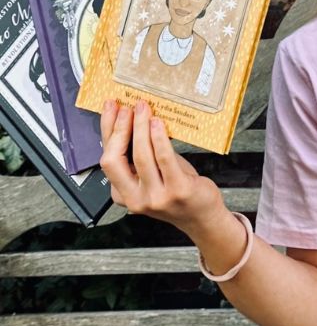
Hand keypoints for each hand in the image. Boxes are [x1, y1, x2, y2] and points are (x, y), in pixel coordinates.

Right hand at [99, 99, 227, 236]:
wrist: (201, 217)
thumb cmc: (177, 192)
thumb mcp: (153, 177)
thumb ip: (142, 157)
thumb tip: (136, 121)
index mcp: (123, 194)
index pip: (107, 159)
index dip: (107, 131)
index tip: (111, 110)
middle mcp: (135, 198)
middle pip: (114, 160)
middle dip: (118, 129)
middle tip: (127, 108)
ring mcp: (156, 197)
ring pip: (140, 156)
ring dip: (140, 129)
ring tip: (143, 111)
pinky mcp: (177, 190)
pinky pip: (164, 159)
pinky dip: (159, 139)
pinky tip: (158, 124)